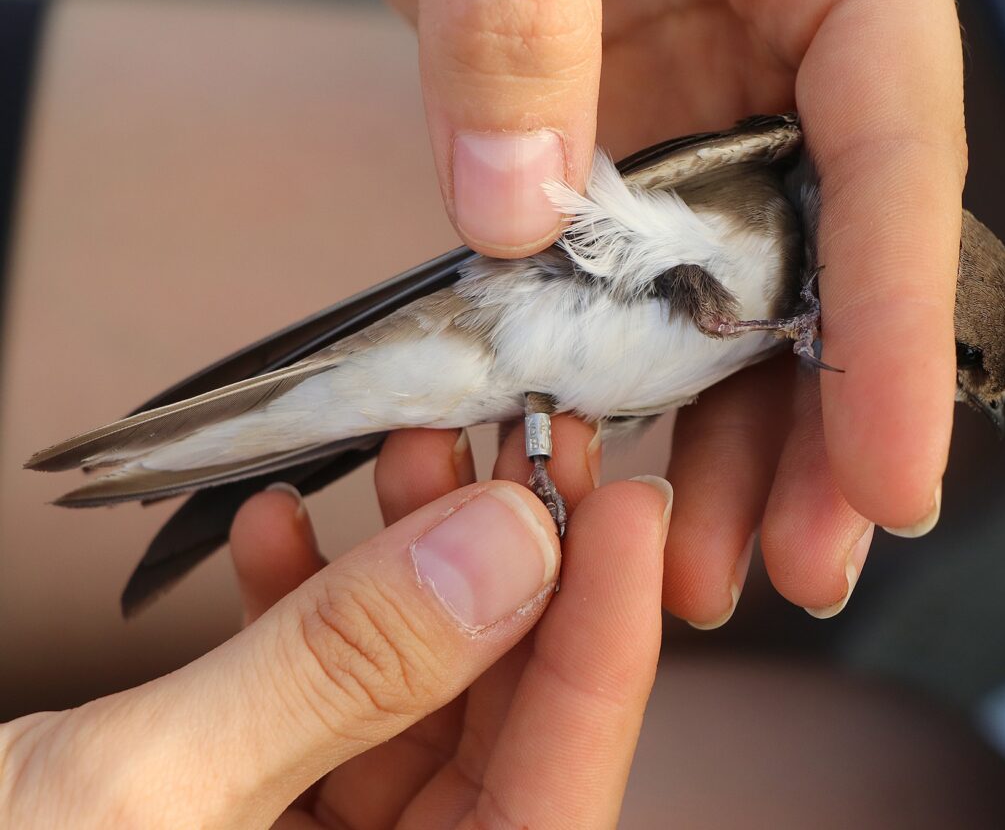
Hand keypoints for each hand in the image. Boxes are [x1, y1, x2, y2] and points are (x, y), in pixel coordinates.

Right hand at [0, 423, 667, 828]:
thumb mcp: (146, 801)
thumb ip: (339, 672)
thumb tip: (504, 546)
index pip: (559, 788)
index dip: (608, 636)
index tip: (623, 498)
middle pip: (498, 734)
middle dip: (501, 574)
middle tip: (505, 444)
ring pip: (412, 708)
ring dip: (403, 576)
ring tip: (400, 459)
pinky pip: (315, 721)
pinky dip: (302, 621)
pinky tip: (282, 535)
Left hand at [380, 0, 964, 624]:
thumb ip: (521, 25)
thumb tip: (517, 201)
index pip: (896, 163)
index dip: (900, 334)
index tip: (896, 479)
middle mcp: (785, 66)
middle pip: (835, 273)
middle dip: (822, 435)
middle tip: (803, 562)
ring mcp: (707, 124)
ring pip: (746, 309)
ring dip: (730, 446)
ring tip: (709, 566)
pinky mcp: (626, 158)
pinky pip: (649, 291)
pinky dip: (639, 385)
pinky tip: (625, 467)